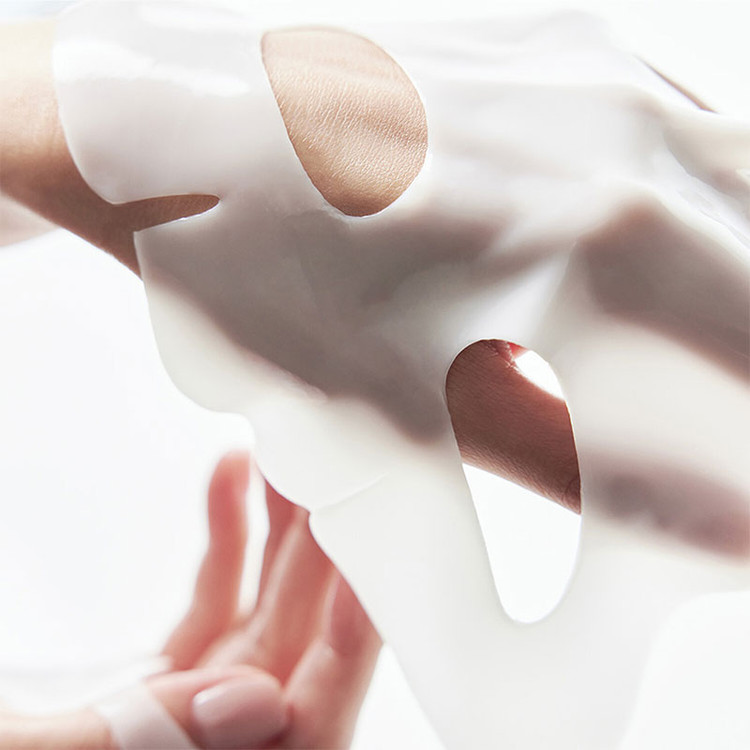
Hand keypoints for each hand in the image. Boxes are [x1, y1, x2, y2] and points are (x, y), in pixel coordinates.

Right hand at [0, 453, 379, 748]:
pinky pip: (218, 597)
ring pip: (265, 605)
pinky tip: (231, 477)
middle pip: (299, 637)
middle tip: (329, 467)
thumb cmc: (6, 742)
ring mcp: (198, 704)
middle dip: (319, 548)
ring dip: (281, 528)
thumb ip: (145, 733)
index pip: (314, 712)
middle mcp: (219, 743)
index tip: (369, 557)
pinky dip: (228, 537)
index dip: (353, 637)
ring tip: (287, 453)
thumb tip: (264, 703)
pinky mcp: (171, 676)